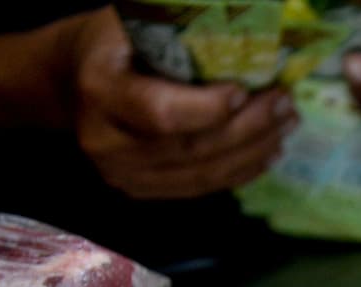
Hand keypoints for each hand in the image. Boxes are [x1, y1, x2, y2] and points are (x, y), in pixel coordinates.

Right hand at [68, 7, 296, 198]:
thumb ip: (180, 31)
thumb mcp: (134, 22)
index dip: (208, 109)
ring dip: (254, 152)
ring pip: (203, 174)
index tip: (245, 89)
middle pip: (192, 148)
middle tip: (285, 104)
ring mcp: (124, 174)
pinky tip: (268, 151)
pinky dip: (241, 171)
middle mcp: (106, 143)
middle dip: (248, 128)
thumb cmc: (115, 43)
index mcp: (100, 91)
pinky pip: (202, 188)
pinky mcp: (144, 190)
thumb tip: (248, 26)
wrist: (74, 80)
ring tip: (286, 125)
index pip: (161, 113)